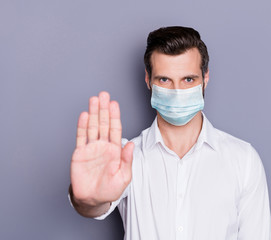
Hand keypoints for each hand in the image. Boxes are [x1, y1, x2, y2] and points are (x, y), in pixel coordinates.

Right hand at [70, 91, 133, 213]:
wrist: (93, 199)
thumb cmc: (110, 190)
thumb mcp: (123, 177)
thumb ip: (127, 160)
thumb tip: (130, 144)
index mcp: (115, 150)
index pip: (115, 129)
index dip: (115, 116)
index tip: (114, 104)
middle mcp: (103, 146)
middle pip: (103, 123)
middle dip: (104, 109)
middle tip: (104, 95)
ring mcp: (91, 148)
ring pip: (92, 127)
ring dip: (93, 113)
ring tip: (94, 100)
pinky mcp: (80, 153)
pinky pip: (81, 137)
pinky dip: (82, 126)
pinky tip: (84, 115)